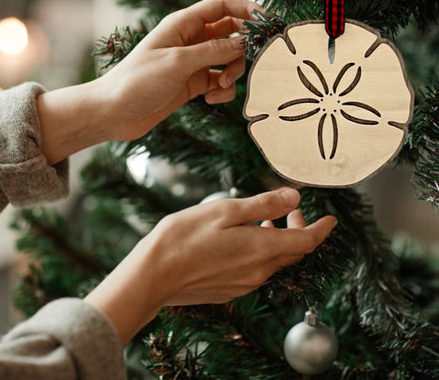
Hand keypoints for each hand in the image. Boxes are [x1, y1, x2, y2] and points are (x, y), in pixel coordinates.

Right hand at [84, 188, 336, 344]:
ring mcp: (244, 284)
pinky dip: (262, 252)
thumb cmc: (186, 237)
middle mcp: (258, 271)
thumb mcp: (226, 211)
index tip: (332, 220)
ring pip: (274, 261)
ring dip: (278, 240)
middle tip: (291, 209)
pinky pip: (257, 270)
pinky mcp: (229, 290)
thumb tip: (294, 196)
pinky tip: (244, 239)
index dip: (322, 229)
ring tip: (266, 220)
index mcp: (262, 250)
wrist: (154, 275)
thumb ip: (263, 204)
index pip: (306, 241)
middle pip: (292, 251)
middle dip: (298, 229)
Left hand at [96, 0, 261, 140]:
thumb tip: (245, 42)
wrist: (115, 112)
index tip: (268, 22)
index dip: (248, 8)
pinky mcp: (193, 83)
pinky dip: (222, 90)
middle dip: (243, 48)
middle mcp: (191, 39)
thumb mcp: (178, 62)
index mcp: (184, 24)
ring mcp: (193, 62)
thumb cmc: (138, 81)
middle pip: (232, 32)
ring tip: (219, 86)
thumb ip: (214, 51)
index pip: (223, 5)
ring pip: (229, 59)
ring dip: (232, 73)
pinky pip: (219, 81)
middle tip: (248, 62)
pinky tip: (210, 99)